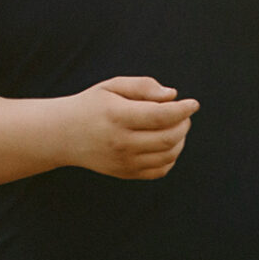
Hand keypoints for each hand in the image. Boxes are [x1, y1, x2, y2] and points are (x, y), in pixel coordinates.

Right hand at [63, 76, 197, 179]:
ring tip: (175, 127)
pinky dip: (171, 157)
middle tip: (183, 114)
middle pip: (169, 137)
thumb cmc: (93, 105)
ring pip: (168, 155)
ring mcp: (124, 161)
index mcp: (117, 116)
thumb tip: (172, 95)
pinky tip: (165, 143)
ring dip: (180, 140)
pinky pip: (160, 170)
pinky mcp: (126, 173)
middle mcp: (121, 142)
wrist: (64, 134)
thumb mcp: (113, 86)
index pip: (161, 116)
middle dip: (184, 123)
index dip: (183, 110)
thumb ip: (143, 86)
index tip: (193, 103)